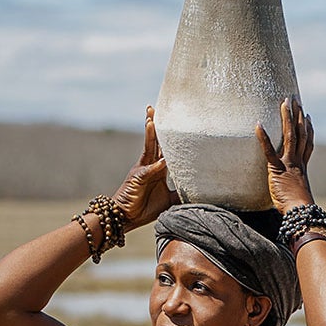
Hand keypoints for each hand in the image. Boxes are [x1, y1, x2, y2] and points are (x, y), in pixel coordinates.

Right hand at [112, 107, 173, 228]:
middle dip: (155, 125)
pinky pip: (148, 170)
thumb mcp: (170, 200)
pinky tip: (161, 160)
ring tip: (151, 120)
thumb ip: (181, 193)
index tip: (173, 122)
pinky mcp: (137, 179)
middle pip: (154, 141)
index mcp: (156, 168)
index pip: (164, 148)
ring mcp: (142, 170)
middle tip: (156, 108)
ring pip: (148, 148)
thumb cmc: (146, 207)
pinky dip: (155, 165)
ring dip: (150, 134)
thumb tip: (199, 192)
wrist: (126, 216)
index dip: (168, 136)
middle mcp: (149, 165)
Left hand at [256, 96, 314, 214]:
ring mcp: (289, 163)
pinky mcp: (277, 169)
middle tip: (295, 99)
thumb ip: (293, 189)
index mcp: (302, 167)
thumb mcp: (297, 195)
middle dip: (297, 115)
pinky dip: (264, 137)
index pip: (307, 143)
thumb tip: (291, 195)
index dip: (308, 129)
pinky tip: (258, 125)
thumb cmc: (298, 209)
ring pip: (290, 135)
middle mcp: (298, 161)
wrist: (301, 212)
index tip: (307, 116)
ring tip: (284, 102)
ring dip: (287, 117)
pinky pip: (269, 151)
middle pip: (300, 133)